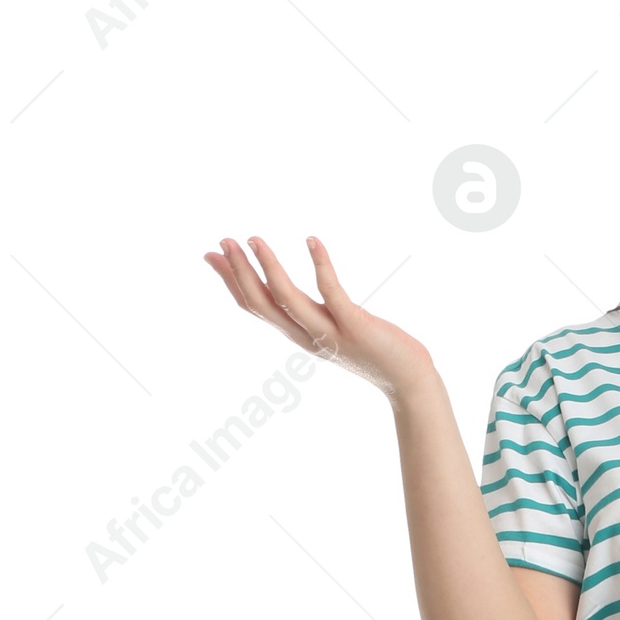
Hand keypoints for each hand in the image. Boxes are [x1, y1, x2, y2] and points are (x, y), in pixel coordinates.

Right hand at [203, 233, 435, 402]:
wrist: (408, 380)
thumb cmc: (375, 352)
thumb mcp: (333, 330)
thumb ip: (314, 314)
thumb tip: (294, 297)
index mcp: (299, 336)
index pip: (256, 308)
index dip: (231, 282)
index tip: (211, 256)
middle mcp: (308, 337)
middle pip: (263, 304)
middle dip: (239, 272)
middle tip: (222, 241)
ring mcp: (330, 333)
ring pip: (288, 300)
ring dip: (268, 268)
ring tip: (253, 239)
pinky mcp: (354, 326)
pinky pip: (332, 292)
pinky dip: (321, 265)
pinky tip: (312, 240)